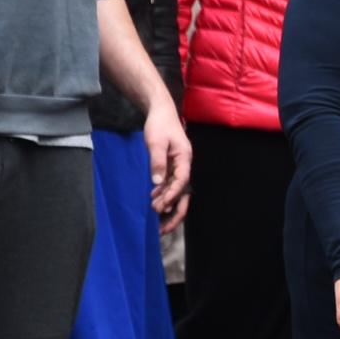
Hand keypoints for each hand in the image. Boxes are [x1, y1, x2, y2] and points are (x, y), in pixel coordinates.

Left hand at [142, 101, 191, 232]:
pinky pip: (169, 185)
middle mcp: (184, 165)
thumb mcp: (155, 142)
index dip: (172, 194)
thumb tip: (157, 182)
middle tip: (163, 227)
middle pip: (184, 192)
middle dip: (176, 210)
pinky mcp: (170, 166)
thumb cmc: (160, 125)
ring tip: (158, 220)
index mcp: (184, 158)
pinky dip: (163, 195)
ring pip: (177, 191)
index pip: (182, 180)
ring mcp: (178, 167)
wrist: (160, 112)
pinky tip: (154, 202)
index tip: (160, 205)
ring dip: (169, 205)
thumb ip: (157, 162)